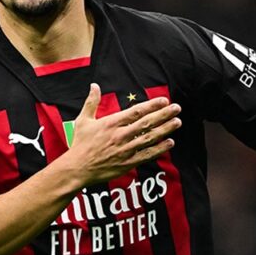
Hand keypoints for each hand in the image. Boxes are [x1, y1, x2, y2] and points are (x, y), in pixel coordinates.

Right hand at [64, 83, 181, 186]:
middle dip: (164, 115)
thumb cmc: (80, 144)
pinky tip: (170, 142)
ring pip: (150, 138)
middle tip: (177, 108)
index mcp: (111, 123)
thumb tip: (94, 85)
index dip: (152, 105)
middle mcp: (120, 135)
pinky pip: (147, 154)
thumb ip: (92, 102)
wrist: (77, 169)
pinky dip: (159, 149)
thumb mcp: (83, 120)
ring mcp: (125, 150)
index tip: (164, 101)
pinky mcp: (128, 163)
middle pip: (147, 123)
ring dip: (165, 129)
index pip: (136, 112)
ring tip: (178, 122)